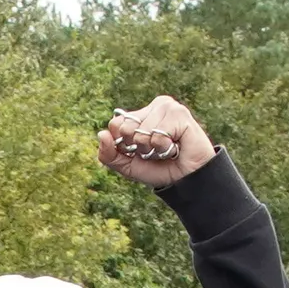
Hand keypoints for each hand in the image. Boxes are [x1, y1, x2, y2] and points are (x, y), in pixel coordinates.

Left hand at [98, 97, 217, 188]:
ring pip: (142, 132)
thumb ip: (108, 154)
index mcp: (140, 114)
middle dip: (138, 148)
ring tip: (168, 149)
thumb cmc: (159, 169)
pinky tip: (176, 146)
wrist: (186, 180)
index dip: (124, 144)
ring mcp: (168, 107)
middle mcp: (154, 107)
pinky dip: (164, 147)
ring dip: (153, 149)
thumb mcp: (127, 166)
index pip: (116, 123)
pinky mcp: (180, 113)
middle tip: (156, 151)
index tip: (140, 152)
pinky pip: (157, 135)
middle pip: (126, 127)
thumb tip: (102, 134)